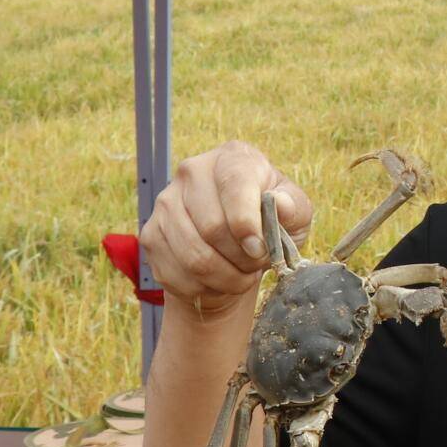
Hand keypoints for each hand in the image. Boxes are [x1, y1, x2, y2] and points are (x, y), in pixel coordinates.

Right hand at [141, 142, 311, 317]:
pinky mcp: (150, 233)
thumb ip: (294, 207)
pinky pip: (176, 274)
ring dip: (224, 278)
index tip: (260, 250)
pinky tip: (218, 281)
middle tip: (256, 266)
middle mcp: (192, 172)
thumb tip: (280, 204)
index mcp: (232, 158)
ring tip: (241, 276)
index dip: (247, 225)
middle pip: (212, 228)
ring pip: (193, 256)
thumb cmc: (270, 222)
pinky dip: (203, 289)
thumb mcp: (295, 213)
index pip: (234, 187)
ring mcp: (165, 202)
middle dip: (241, 259)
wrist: (235, 242)